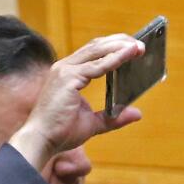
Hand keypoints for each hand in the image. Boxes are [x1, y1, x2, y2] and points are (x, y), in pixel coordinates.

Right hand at [9, 34, 144, 170]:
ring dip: (120, 47)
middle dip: (119, 42)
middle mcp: (65, 67)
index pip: (93, 52)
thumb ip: (114, 117)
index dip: (113, 47)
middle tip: (141, 44)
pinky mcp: (68, 78)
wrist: (42, 140)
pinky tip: (129, 55)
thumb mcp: (93, 124)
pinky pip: (97, 66)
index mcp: (69, 73)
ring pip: (97, 51)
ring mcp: (65, 70)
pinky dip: (115, 59)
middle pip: (96, 46)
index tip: (133, 46)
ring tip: (139, 47)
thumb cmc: (61, 132)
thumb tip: (137, 113)